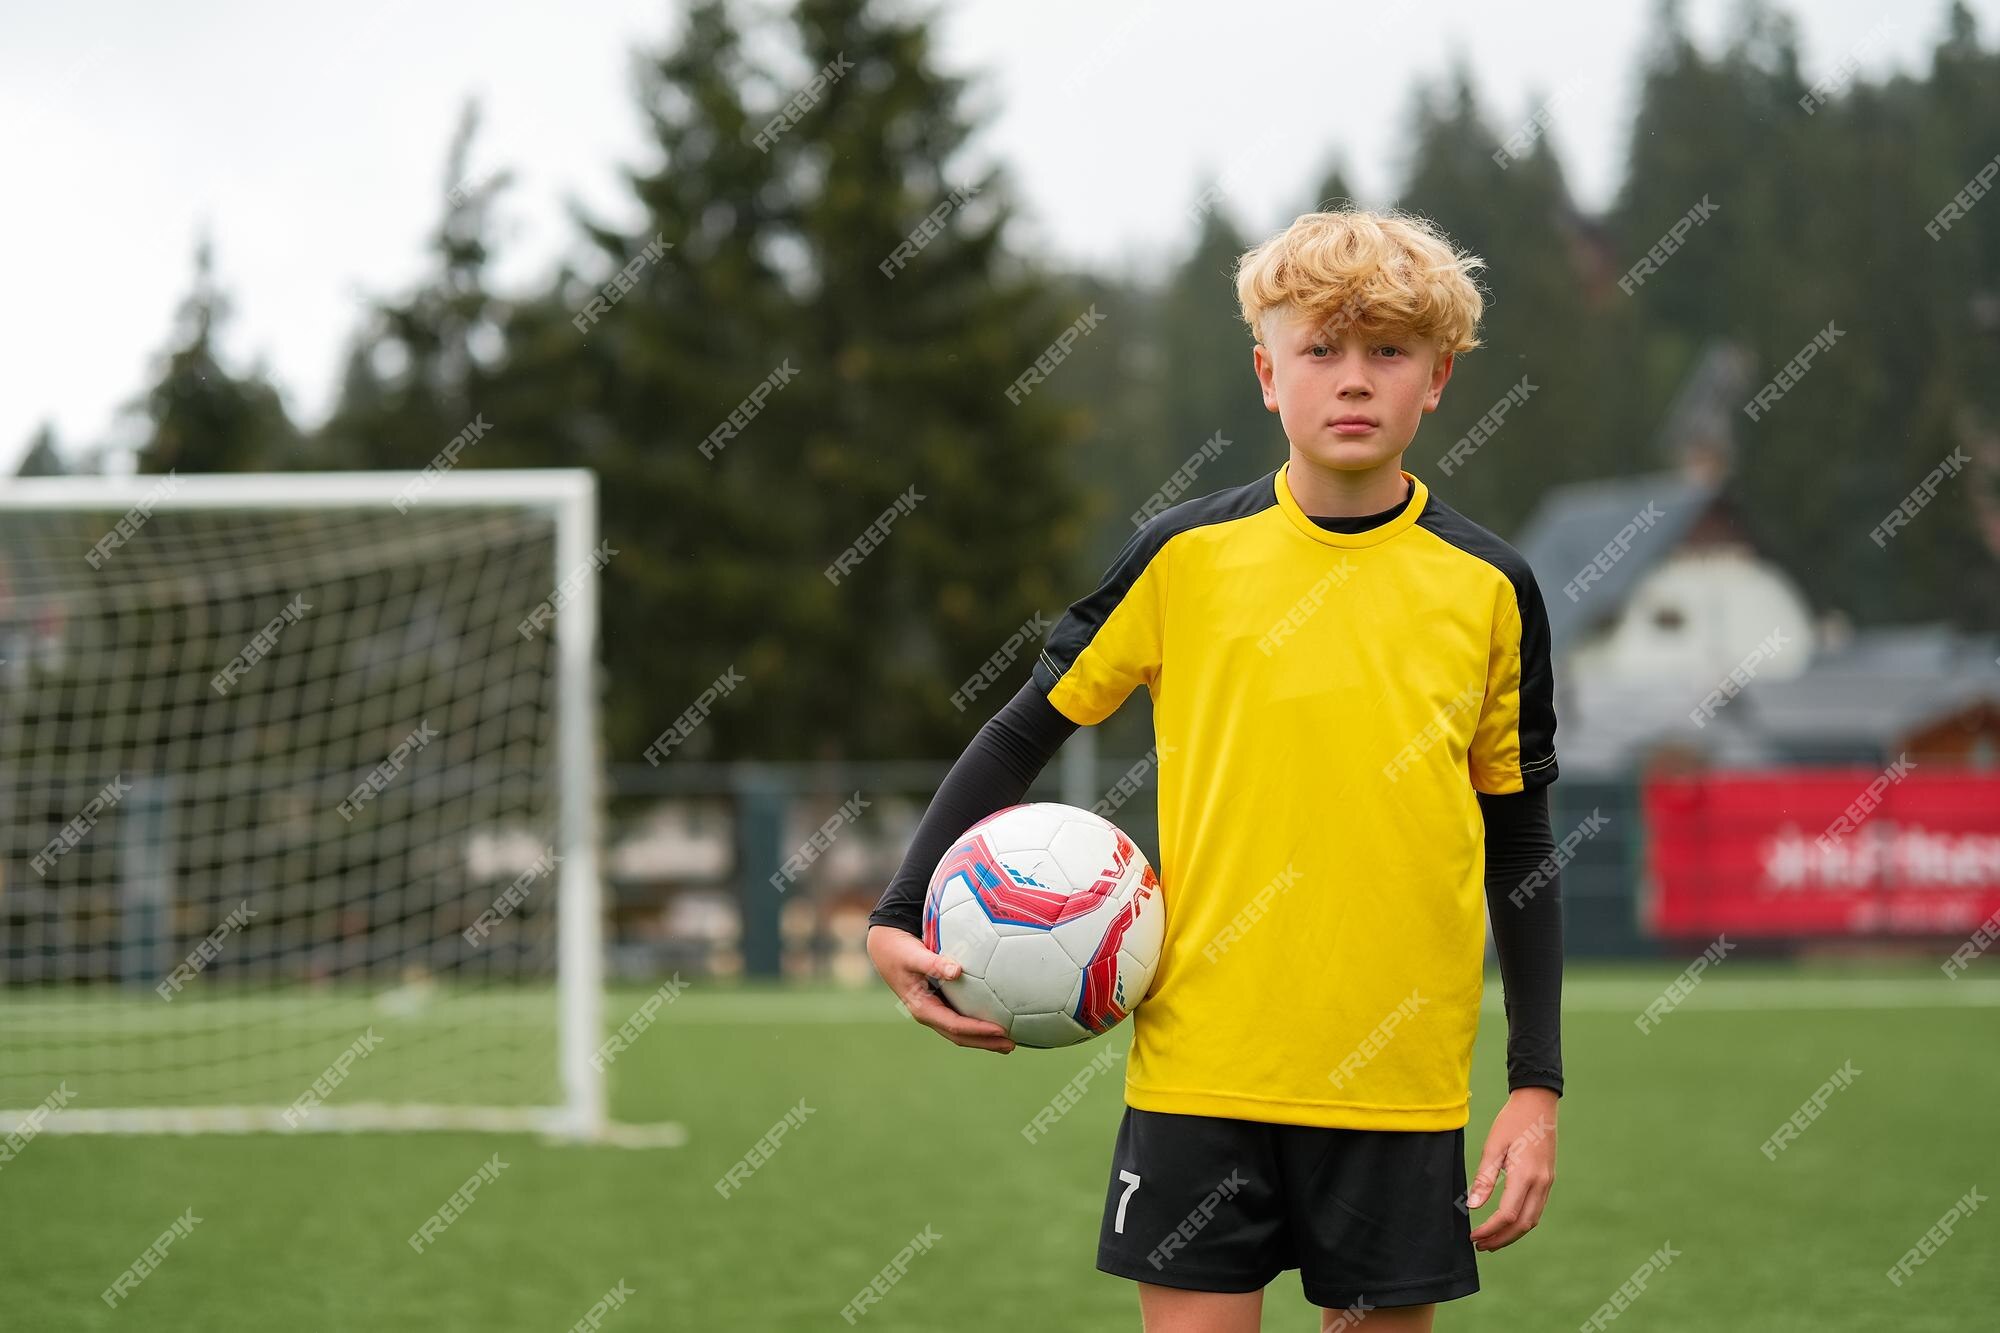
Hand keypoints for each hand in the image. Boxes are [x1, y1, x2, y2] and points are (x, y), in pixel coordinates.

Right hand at [867, 925, 1014, 1053]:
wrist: (885, 949)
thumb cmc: (900, 951)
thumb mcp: (913, 956)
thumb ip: (933, 963)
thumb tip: (957, 971)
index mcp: (923, 1009)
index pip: (955, 1025)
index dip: (977, 1030)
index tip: (1000, 1030)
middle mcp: (930, 1014)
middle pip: (960, 1036)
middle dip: (986, 1042)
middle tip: (1012, 1044)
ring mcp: (935, 1011)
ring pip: (962, 1031)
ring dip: (985, 1038)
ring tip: (1010, 1040)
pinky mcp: (940, 1004)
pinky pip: (962, 1017)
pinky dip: (979, 1023)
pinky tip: (997, 1017)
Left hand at [1467, 1087, 1557, 1250]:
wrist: (1538, 1104)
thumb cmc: (1512, 1121)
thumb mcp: (1493, 1146)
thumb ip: (1484, 1177)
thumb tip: (1472, 1205)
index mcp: (1526, 1175)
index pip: (1508, 1214)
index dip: (1490, 1230)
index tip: (1473, 1236)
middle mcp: (1541, 1183)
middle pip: (1523, 1225)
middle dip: (1501, 1239)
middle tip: (1480, 1245)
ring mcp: (1547, 1183)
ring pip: (1532, 1220)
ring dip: (1512, 1234)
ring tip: (1491, 1240)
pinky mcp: (1548, 1180)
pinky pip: (1536, 1209)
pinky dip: (1522, 1222)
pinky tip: (1506, 1223)